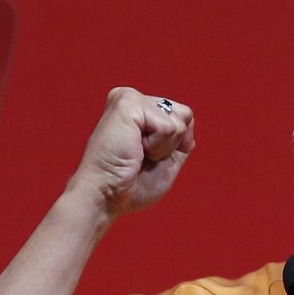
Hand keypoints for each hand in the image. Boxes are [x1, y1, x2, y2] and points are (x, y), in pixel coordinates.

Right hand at [72, 86, 194, 216]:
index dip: (174, 145)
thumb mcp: (167, 162)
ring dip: (163, 147)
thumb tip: (188, 118)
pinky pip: (169, 127)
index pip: (182, 117)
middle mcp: (132, 98)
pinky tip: (134, 149)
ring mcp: (128, 97)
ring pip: (179, 120)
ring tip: (135, 153)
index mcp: (138, 111)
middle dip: (170, 145)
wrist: (105, 196)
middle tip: (140, 156)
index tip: (145, 157)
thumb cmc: (130, 186)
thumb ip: (181, 140)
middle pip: (184, 115)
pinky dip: (158, 146)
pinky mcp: (127, 103)